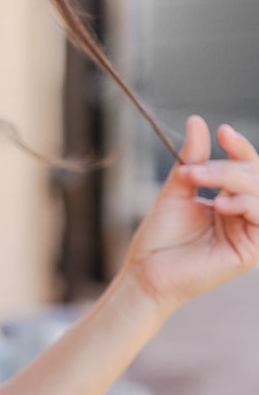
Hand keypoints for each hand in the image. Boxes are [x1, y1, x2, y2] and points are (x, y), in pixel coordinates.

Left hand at [118, 115, 258, 315]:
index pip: (248, 167)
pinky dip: (245, 203)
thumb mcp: (177, 189)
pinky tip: (221, 204)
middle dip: (229, 166)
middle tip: (195, 171)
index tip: (222, 132)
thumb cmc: (159, 238)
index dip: (240, 147)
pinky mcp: (250, 251)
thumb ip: (193, 158)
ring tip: (201, 182)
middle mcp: (245, 216)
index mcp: (231, 201)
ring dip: (233, 180)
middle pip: (257, 176)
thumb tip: (198, 121)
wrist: (145, 273)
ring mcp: (250, 233)